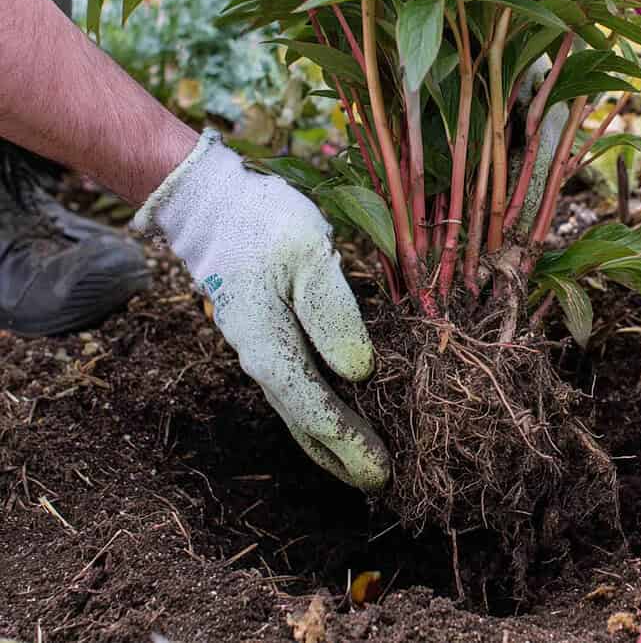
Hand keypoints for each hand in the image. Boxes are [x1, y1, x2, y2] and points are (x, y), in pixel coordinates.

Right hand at [134, 130, 389, 490]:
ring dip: (331, 441)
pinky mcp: (269, 336)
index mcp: (268, 345)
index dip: (350, 444)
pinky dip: (321, 413)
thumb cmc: (264, 223)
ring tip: (364, 464)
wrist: (213, 202)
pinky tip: (342, 415)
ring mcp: (262, 349)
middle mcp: (261, 358)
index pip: (314, 410)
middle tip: (381, 483)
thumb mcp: (308, 256)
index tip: (382, 471)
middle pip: (303, 424)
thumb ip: (333, 315)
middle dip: (342, 457)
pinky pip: (297, 388)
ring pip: (298, 410)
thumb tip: (359, 374)